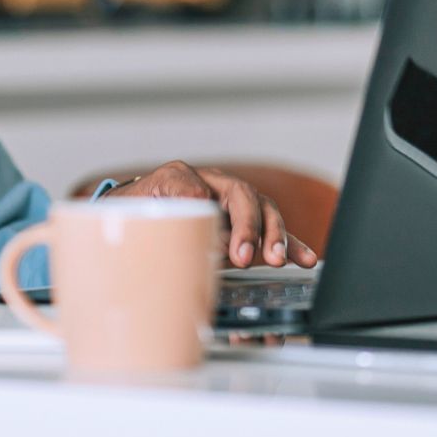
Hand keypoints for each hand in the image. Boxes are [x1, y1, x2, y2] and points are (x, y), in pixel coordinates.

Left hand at [105, 161, 317, 269]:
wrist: (130, 214)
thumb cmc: (133, 212)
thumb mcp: (133, 206)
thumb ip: (160, 203)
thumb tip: (197, 206)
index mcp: (183, 176)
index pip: (213, 191)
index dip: (225, 220)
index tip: (229, 249)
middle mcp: (213, 185)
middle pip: (245, 198)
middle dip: (252, 228)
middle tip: (247, 258)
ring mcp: (230, 203)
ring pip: (264, 211)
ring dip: (274, 236)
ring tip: (277, 259)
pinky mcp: (243, 225)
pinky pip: (271, 231)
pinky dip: (290, 244)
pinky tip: (306, 258)